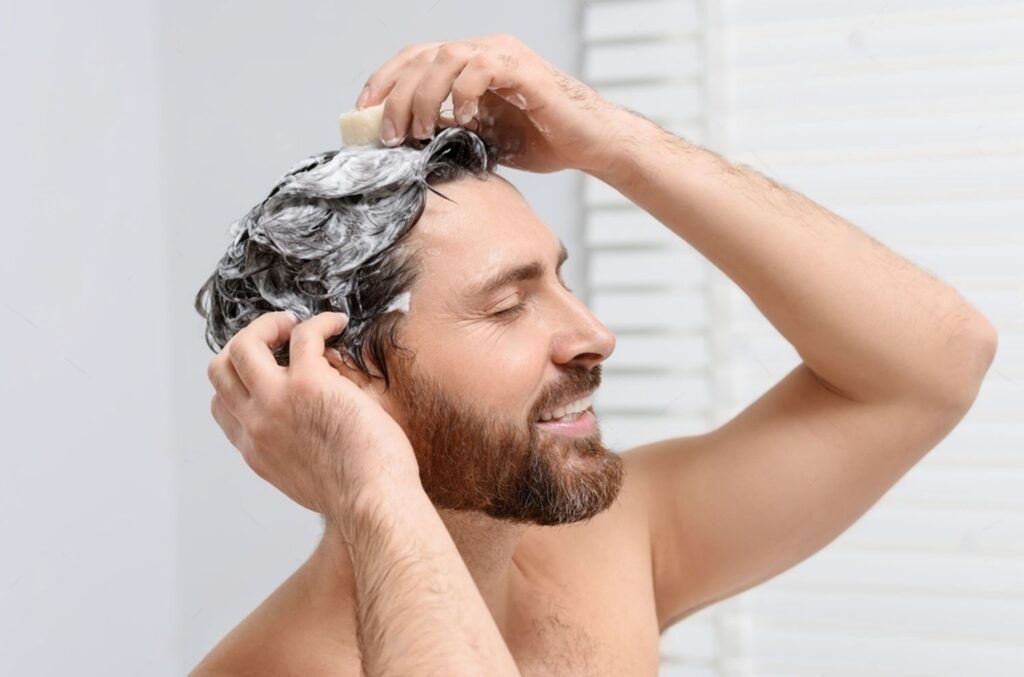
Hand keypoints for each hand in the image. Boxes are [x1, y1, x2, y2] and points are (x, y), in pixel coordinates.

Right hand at [206, 310, 419, 518]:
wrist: (374, 505)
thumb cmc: (359, 494)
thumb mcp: (306, 478)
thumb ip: (293, 451)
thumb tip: (309, 421)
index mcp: (255, 449)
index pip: (222, 404)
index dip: (240, 378)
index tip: (271, 367)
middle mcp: (256, 425)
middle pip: (220, 368)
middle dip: (246, 344)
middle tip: (278, 338)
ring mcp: (277, 402)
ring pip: (243, 345)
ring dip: (269, 325)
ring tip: (296, 326)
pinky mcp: (309, 383)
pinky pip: (303, 334)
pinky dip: (320, 322)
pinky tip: (338, 324)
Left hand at [355, 33, 626, 173]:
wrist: (590, 144)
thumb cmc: (541, 140)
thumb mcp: (481, 138)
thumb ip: (447, 130)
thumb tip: (406, 140)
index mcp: (470, 64)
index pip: (416, 59)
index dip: (385, 82)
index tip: (363, 113)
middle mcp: (484, 52)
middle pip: (423, 56)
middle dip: (397, 94)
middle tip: (390, 133)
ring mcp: (505, 57)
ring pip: (446, 57)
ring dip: (424, 94)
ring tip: (422, 129)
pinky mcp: (525, 71)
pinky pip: (482, 68)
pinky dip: (464, 92)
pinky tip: (463, 120)